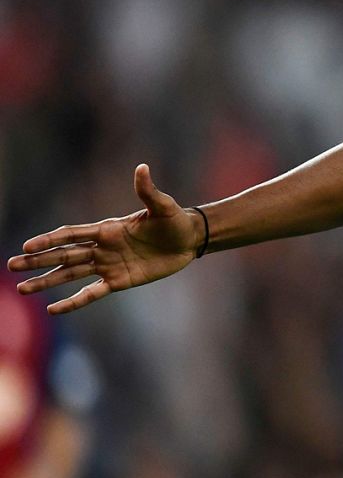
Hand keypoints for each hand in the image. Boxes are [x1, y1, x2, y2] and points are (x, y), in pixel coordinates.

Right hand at [7, 164, 203, 314]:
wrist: (189, 240)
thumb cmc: (174, 220)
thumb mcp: (162, 207)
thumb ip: (148, 191)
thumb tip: (142, 168)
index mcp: (107, 229)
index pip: (71, 234)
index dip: (49, 240)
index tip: (27, 246)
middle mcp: (102, 247)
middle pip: (63, 255)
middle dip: (38, 260)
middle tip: (11, 266)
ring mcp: (108, 265)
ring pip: (70, 274)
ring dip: (47, 281)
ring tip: (23, 289)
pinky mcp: (119, 281)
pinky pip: (91, 293)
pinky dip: (73, 301)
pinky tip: (53, 309)